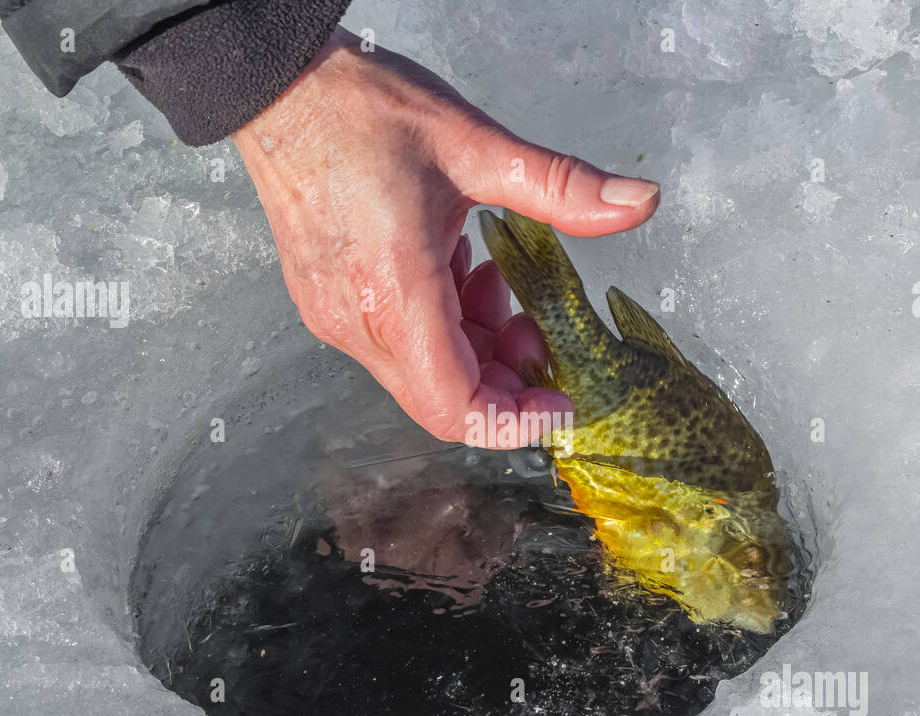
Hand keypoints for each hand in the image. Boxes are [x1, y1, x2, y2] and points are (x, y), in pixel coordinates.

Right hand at [231, 27, 658, 447]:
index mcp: (396, 290)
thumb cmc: (361, 112)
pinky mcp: (329, 304)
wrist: (280, 89)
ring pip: (422, 372)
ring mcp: (337, 317)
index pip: (454, 405)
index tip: (559, 401)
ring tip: (497, 283)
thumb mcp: (477, 147)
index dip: (514, 422)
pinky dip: (442, 327)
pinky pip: (397, 344)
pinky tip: (458, 272)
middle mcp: (359, 319)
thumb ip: (563, 187)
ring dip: (475, 347)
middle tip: (538, 329)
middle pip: (444, 398)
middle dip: (504, 379)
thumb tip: (638, 202)